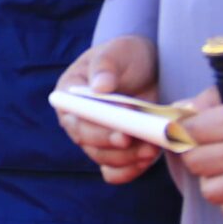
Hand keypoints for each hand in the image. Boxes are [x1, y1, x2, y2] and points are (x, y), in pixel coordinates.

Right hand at [56, 36, 162, 182]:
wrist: (149, 67)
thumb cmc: (127, 56)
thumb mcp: (117, 52)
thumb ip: (106, 66)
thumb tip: (100, 87)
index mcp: (69, 96)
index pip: (76, 120)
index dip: (98, 129)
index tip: (124, 131)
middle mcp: (78, 121)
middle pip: (89, 144)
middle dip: (117, 148)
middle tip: (145, 145)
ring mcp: (97, 139)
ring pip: (104, 160)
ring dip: (129, 159)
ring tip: (153, 149)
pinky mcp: (116, 152)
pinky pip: (116, 171)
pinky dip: (130, 170)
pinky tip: (147, 161)